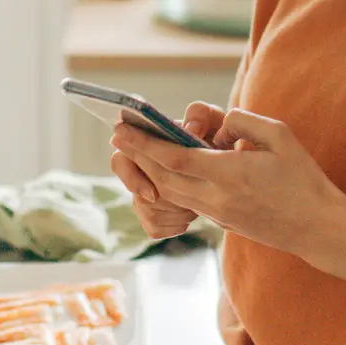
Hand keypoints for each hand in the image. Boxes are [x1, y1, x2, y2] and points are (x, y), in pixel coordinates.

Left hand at [108, 108, 345, 259]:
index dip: (145, 143)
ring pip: (171, 192)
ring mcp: (218, 213)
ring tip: (135, 151)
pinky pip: (186, 201)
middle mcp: (217, 198)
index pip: (175, 158)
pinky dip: (168, 185)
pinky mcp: (222, 221)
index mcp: (230, 174)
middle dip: (138, 156)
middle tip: (118, 137)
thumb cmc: (303, 179)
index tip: (123, 128)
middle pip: (164, 177)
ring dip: (149, 172)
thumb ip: (244, 121)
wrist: (317, 227)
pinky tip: (163, 171)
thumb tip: (219, 125)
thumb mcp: (279, 136)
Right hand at [109, 101, 224, 239]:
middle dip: (164, 202)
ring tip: (195, 206)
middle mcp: (140, 169)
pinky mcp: (154, 213)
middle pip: (137, 195)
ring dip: (174, 213)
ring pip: (148, 213)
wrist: (226, 159)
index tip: (152, 193)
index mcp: (145, 145)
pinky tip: (188, 217)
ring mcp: (144, 192)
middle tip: (187, 206)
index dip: (132, 179)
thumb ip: (200, 115)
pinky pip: (154, 228)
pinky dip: (173, 226)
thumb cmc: (213, 134)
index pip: (119, 161)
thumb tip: (190, 128)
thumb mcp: (211, 119)